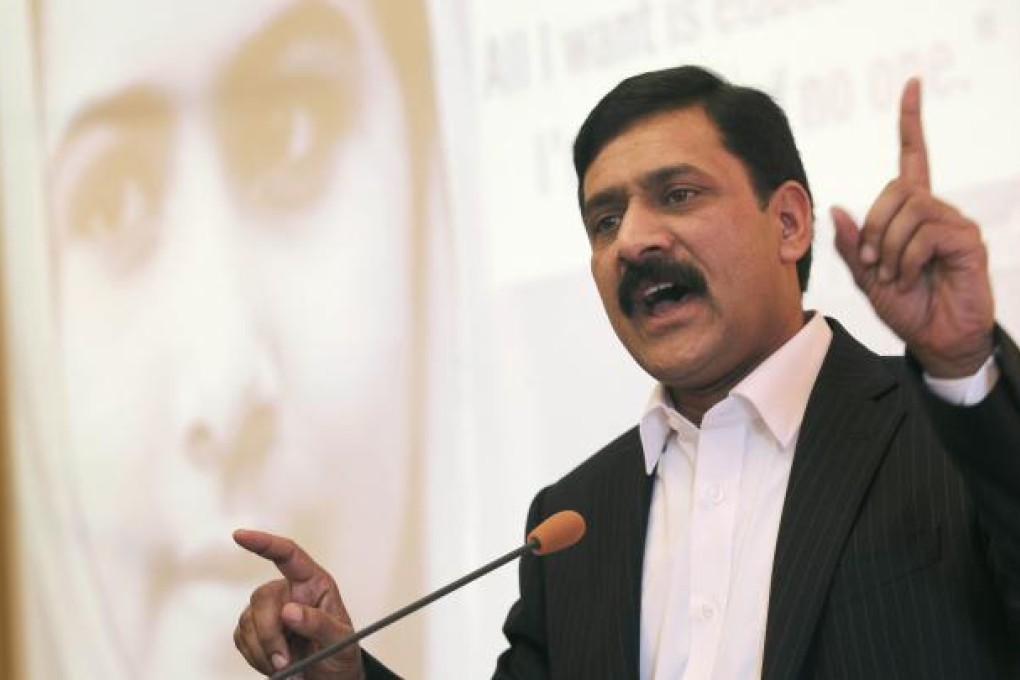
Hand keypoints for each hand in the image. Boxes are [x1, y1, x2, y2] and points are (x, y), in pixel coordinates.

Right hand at [233, 529, 365, 679]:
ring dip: (264, 651)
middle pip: (263, 597)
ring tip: (287, 667)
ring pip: (248, 621)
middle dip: (270, 633)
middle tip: (284, 662)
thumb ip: (319, 624)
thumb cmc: (340, 654)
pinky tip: (274, 665)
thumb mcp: (341, 640)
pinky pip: (241, 638)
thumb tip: (290, 611)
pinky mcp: (254, 631)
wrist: (328, 679)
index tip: (240, 535)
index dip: (264, 543)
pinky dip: (256, 657)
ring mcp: (270, 611)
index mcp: (313, 584)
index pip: (288, 555)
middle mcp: (289, 592)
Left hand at [832, 78, 994, 376]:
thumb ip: (851, 245)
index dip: (911, 122)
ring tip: (893, 274)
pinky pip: (926, 233)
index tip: (912, 85)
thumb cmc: (907, 306)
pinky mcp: (967, 241)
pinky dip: (907, 258)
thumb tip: (835, 209)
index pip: (913, 156)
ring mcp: (954, 224)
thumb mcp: (867, 276)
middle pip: (895, 189)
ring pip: (909, 210)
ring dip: (888, 246)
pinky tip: (910, 277)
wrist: (936, 339)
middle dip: (873, 227)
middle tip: (871, 261)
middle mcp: (936, 211)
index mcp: (912, 213)